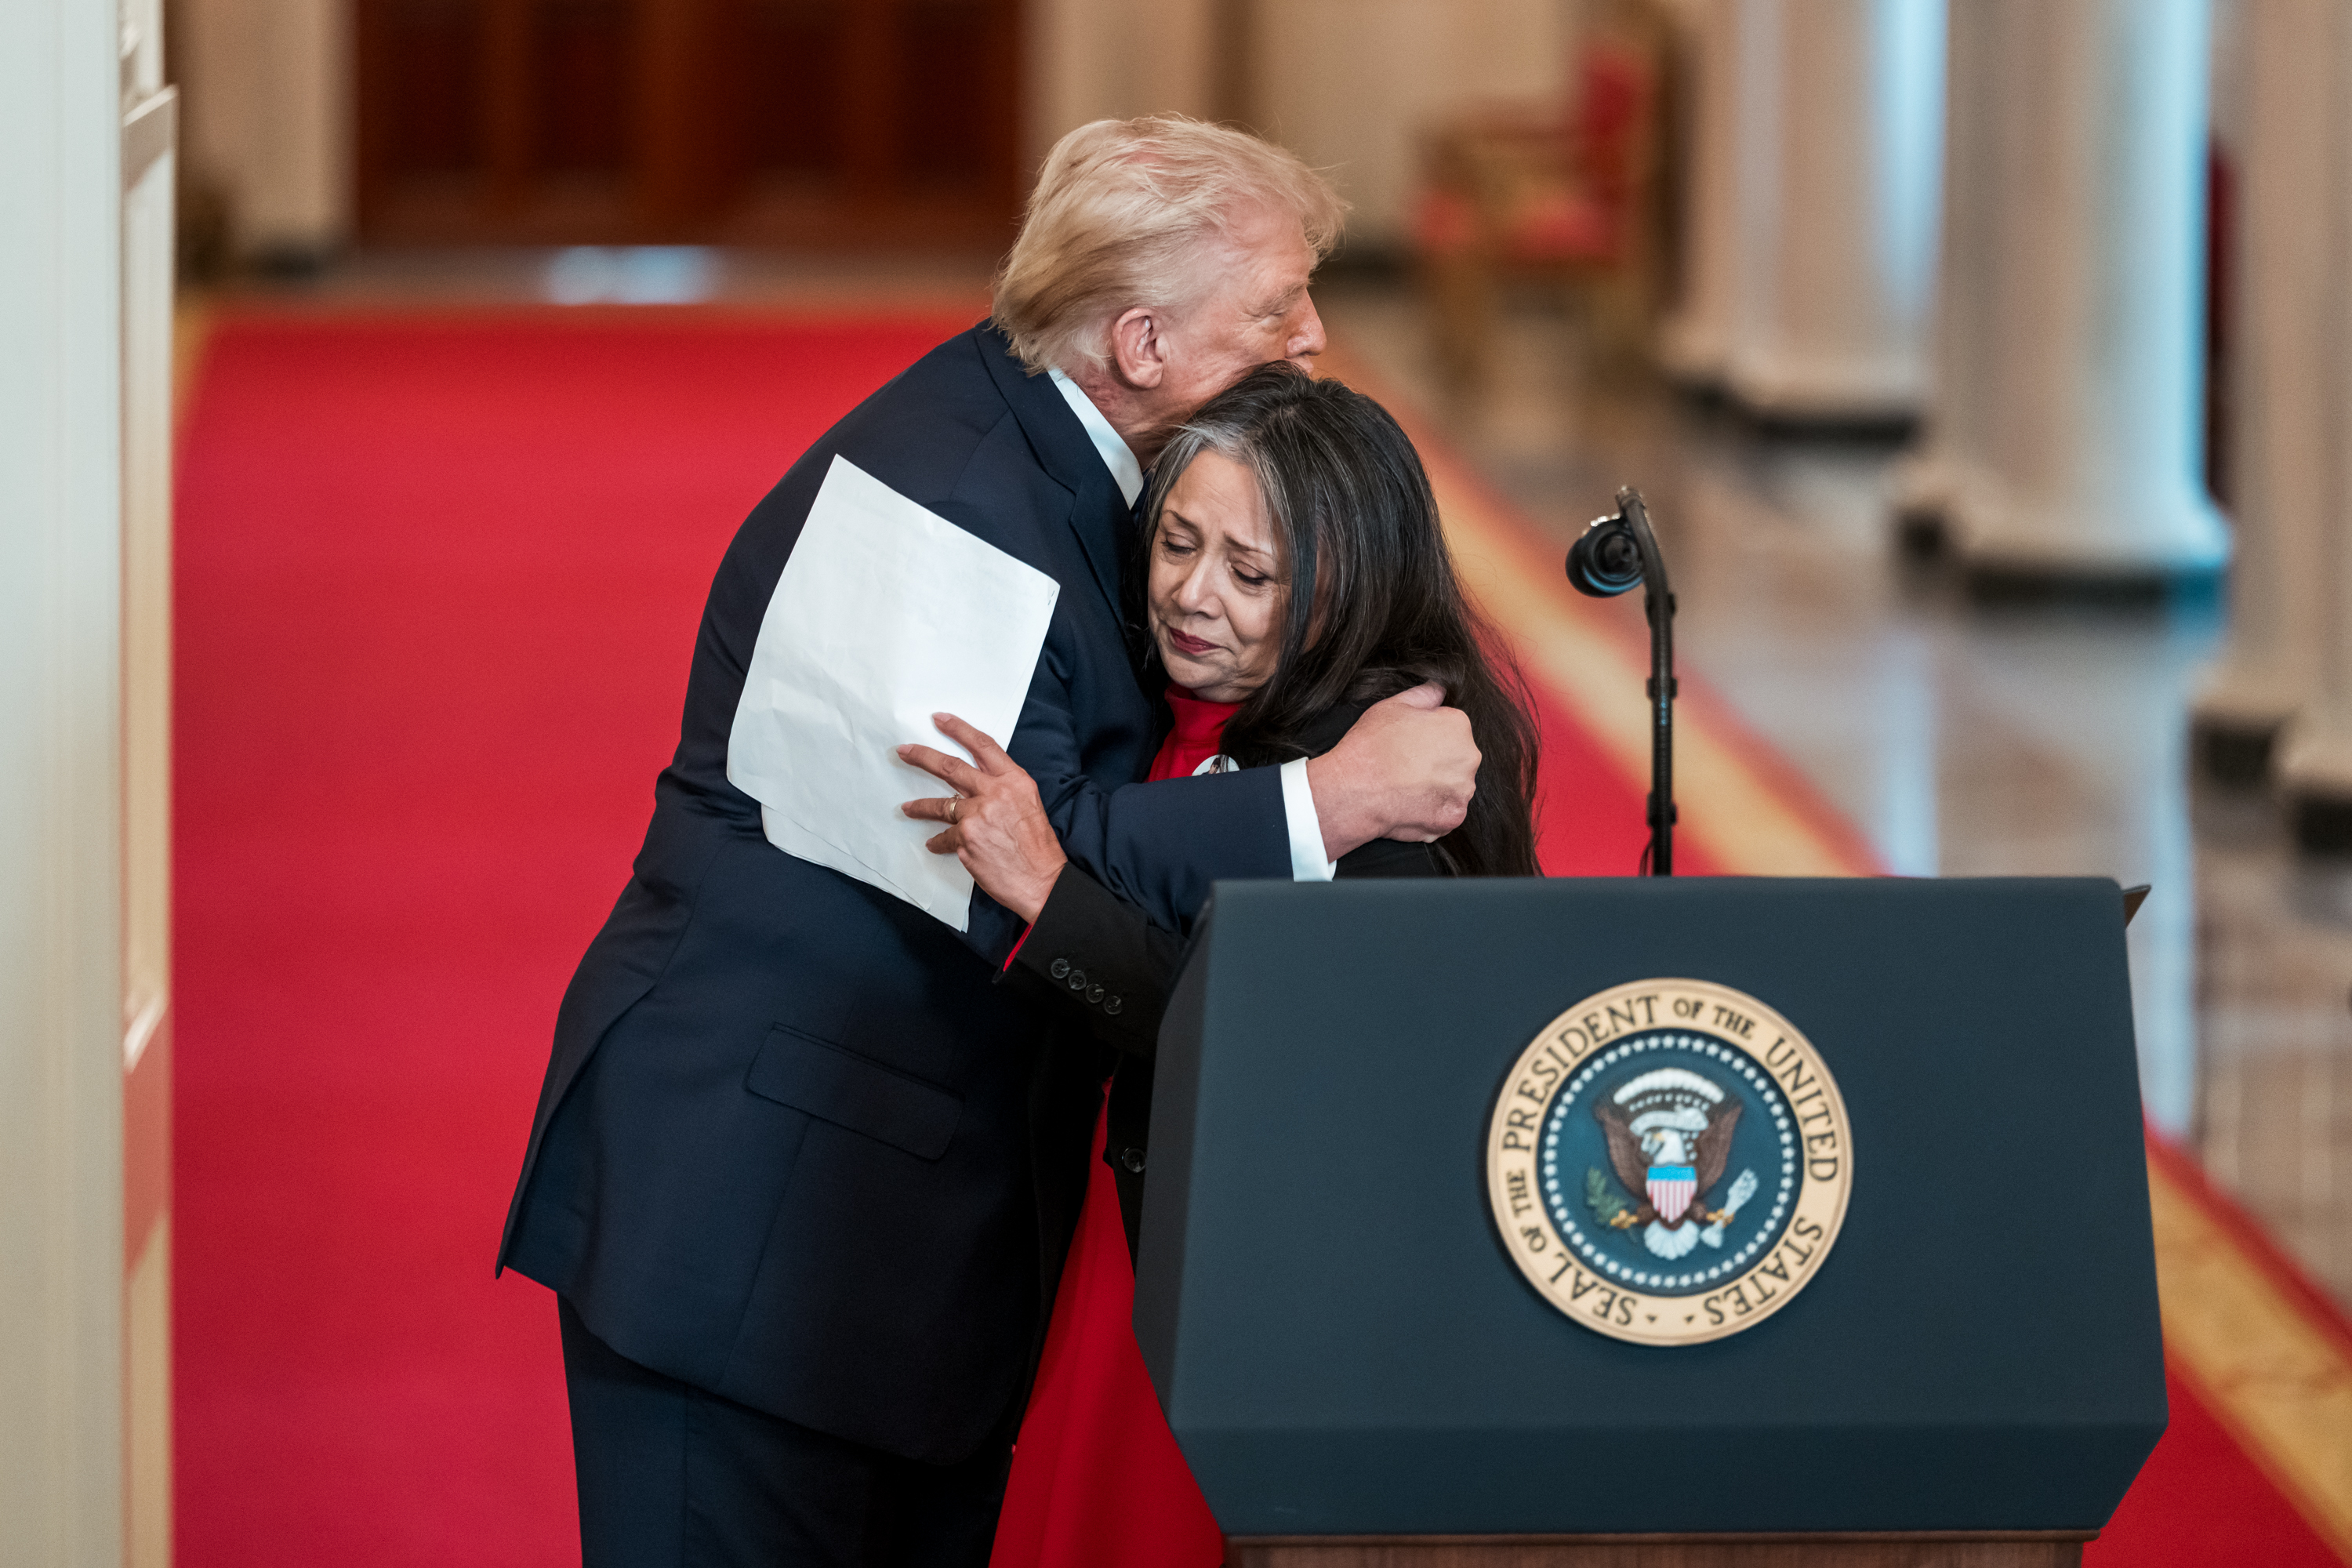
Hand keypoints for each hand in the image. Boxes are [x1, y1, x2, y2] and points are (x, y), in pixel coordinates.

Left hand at [898, 713, 1067, 923]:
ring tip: (907, 808)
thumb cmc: (1039, 848)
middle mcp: (995, 793)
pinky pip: (944, 837)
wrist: (1043, 881)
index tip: (940, 719)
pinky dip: (938, 842)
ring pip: (941, 804)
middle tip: (904, 751)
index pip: (983, 746)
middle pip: (951, 767)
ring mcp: (978, 815)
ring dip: (919, 805)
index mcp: (1015, 781)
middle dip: (923, 757)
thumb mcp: (1028, 805)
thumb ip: (1004, 791)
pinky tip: (934, 844)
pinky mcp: (966, 839)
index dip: (959, 729)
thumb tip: (979, 787)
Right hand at [1304, 682, 1478, 856]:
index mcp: (1458, 725)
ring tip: (1407, 786)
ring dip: (1438, 786)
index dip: (1430, 735)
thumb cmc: (1370, 747)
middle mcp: (1469, 757)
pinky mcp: (1453, 817)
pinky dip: (1433, 809)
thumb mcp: (1392, 706)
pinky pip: (1448, 810)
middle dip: (1439, 760)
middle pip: (1458, 757)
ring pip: (1455, 785)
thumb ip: (1424, 696)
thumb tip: (1439, 691)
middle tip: (1407, 765)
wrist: (1353, 792)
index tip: (1411, 743)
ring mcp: (1463, 790)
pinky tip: (1411, 802)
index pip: (1453, 728)